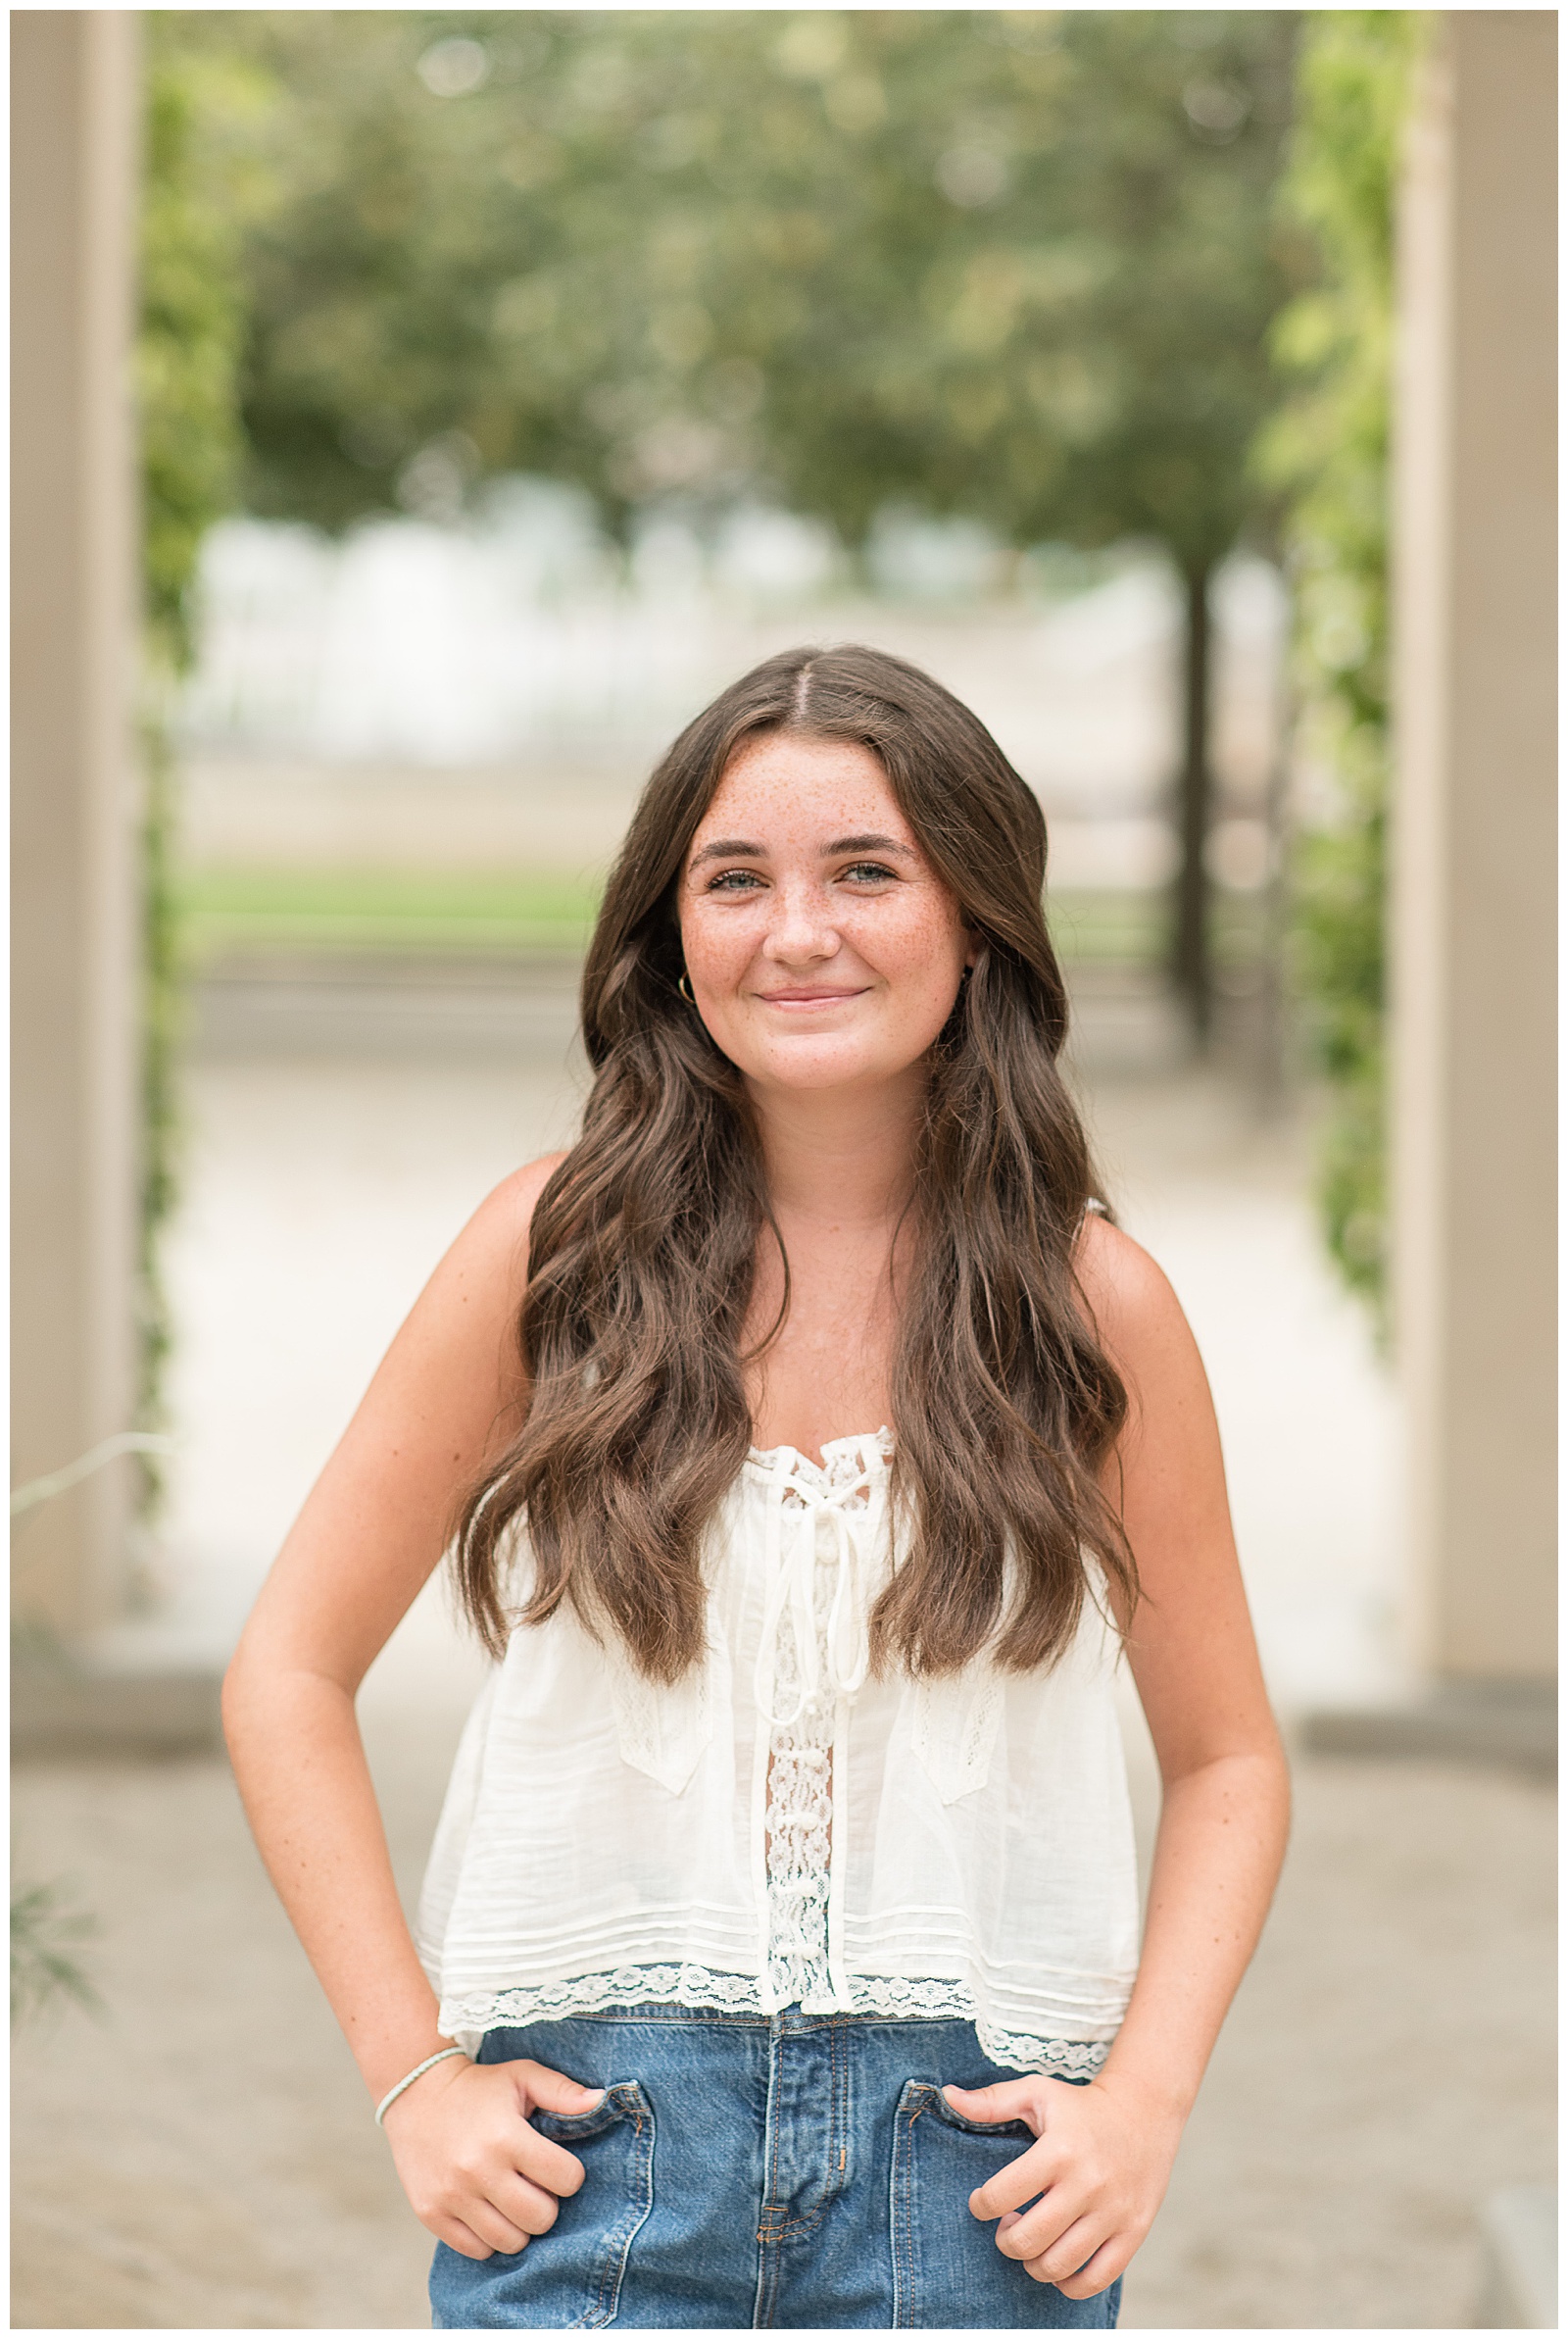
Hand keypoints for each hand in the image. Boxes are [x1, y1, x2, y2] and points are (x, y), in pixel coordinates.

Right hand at [382, 2054, 603, 2259]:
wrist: (416, 2094)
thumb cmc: (479, 2088)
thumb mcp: (522, 2076)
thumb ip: (563, 2091)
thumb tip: (601, 2101)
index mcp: (506, 2136)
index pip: (565, 2180)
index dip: (569, 2174)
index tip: (556, 2164)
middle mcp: (478, 2170)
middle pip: (540, 2218)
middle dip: (547, 2205)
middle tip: (534, 2185)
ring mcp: (452, 2196)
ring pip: (510, 2241)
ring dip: (519, 2225)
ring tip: (511, 2198)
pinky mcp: (431, 2214)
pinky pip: (477, 2250)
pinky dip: (489, 2237)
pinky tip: (487, 2209)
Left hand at [943, 2068, 1182, 2297]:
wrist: (1145, 2112)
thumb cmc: (1081, 2107)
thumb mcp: (1037, 2093)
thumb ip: (992, 2101)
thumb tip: (947, 2096)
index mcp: (1059, 2150)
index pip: (1004, 2194)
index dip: (981, 2204)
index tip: (982, 2202)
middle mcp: (1087, 2184)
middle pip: (1029, 2239)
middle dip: (1005, 2241)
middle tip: (1006, 2225)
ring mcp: (1113, 2212)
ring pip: (1059, 2265)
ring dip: (1033, 2263)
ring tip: (1031, 2242)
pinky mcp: (1133, 2232)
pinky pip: (1095, 2279)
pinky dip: (1068, 2283)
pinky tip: (1058, 2263)